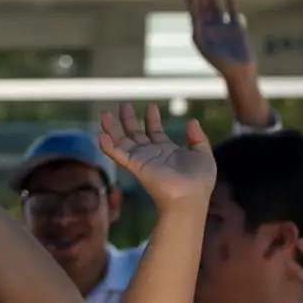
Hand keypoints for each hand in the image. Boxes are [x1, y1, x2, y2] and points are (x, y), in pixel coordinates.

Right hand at [98, 104, 214, 207]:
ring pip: (122, 142)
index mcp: (167, 151)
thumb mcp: (203, 154)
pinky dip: (108, 146)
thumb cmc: (199, 180)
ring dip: (113, 128)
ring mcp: (141, 160)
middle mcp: (152, 154)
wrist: (189, 197)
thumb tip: (192, 121)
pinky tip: (100, 135)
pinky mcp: (135, 165)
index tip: (151, 107)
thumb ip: (197, 138)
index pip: (155, 132)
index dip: (152, 119)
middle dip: (128, 120)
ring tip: (105, 114)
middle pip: (135, 134)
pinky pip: (118, 154)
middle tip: (123, 105)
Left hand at [186, 0, 254, 79]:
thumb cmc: (220, 63)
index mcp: (201, 35)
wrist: (239, 71)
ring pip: (217, 7)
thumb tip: (195, 22)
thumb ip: (200, 35)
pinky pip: (232, 12)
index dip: (191, 1)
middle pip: (205, 7)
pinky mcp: (237, 27)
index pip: (195, 14)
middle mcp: (212, 29)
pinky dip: (230, 3)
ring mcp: (224, 27)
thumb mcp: (206, 49)